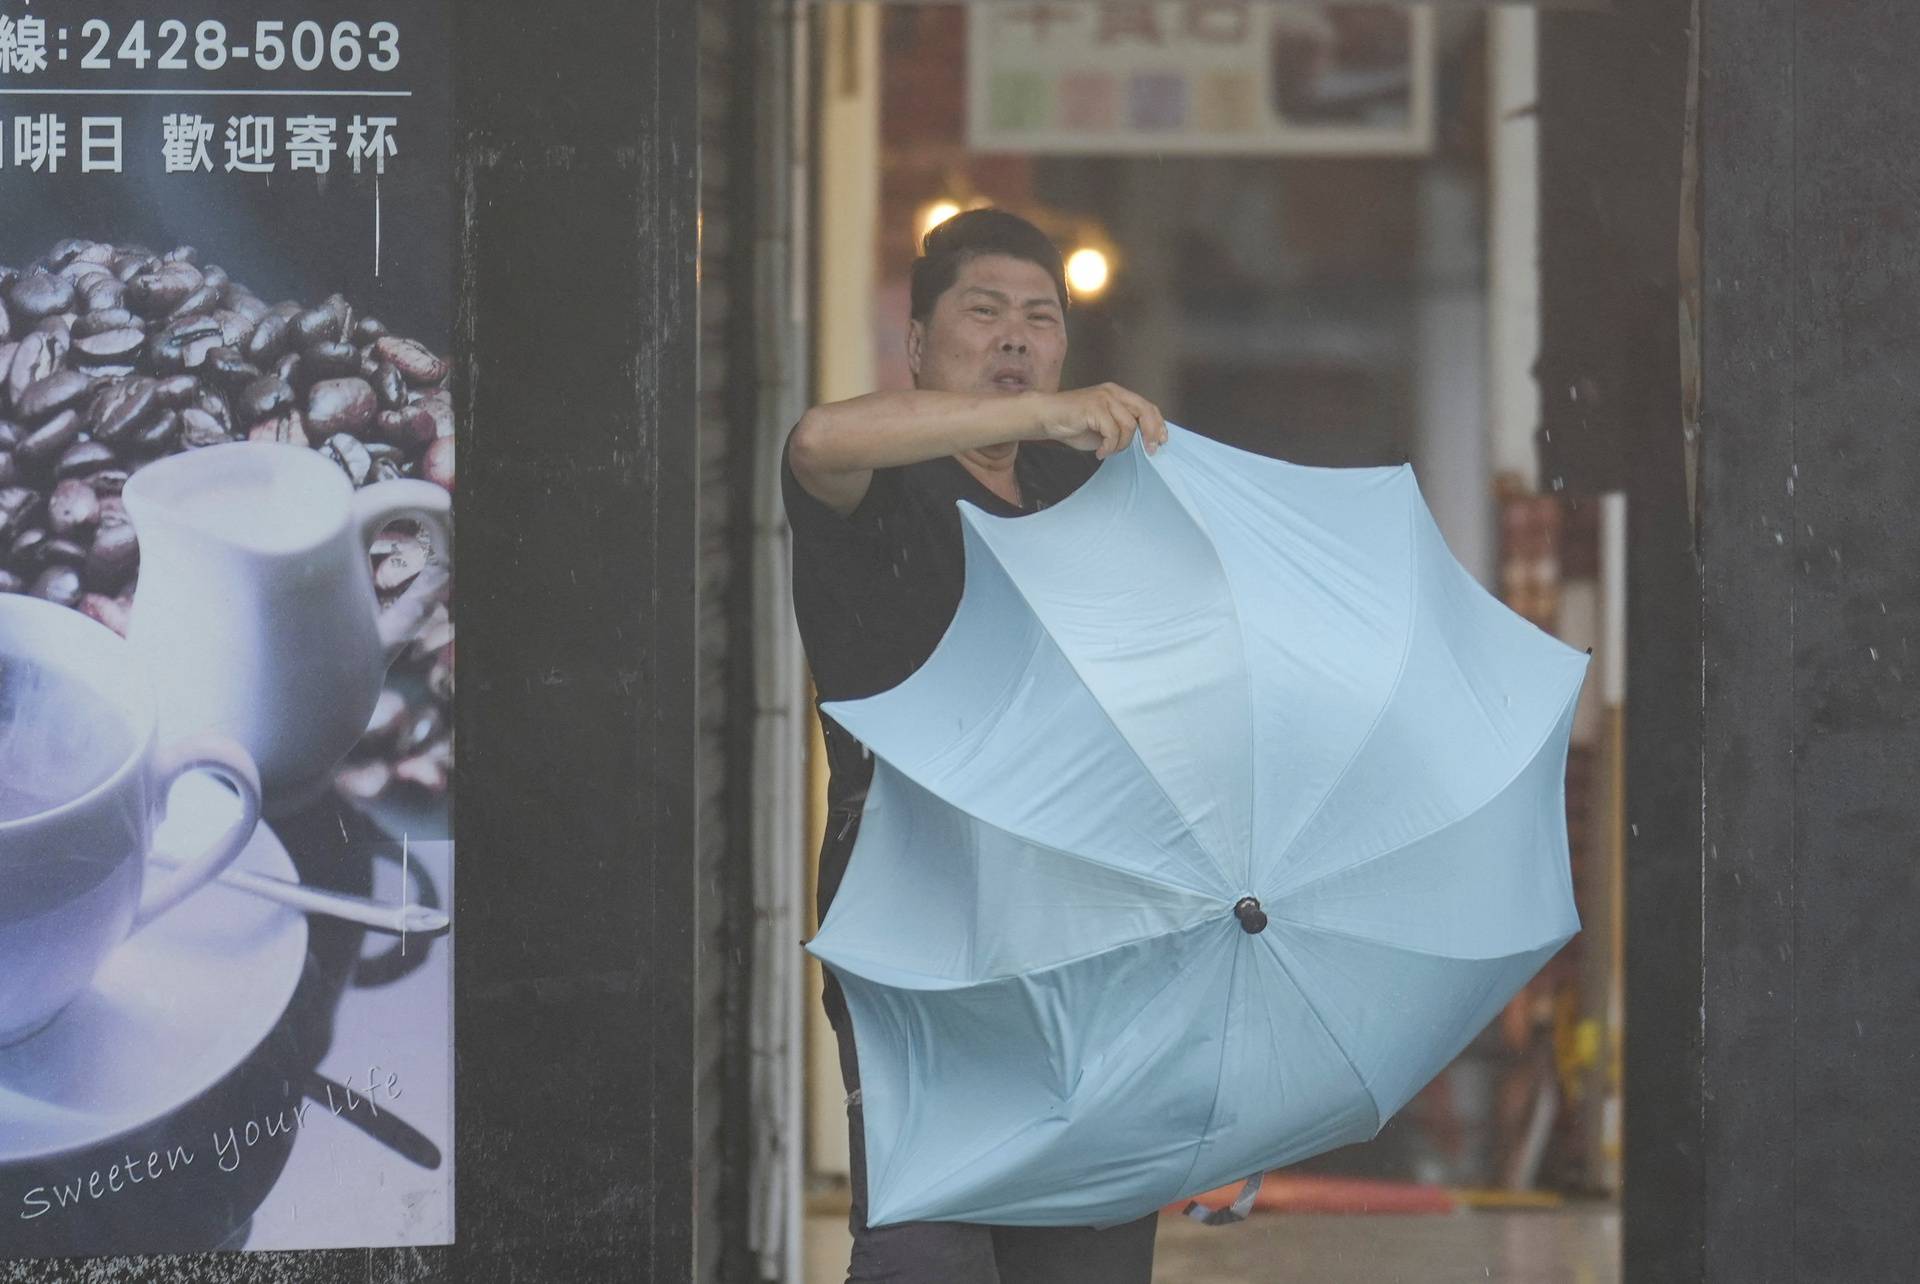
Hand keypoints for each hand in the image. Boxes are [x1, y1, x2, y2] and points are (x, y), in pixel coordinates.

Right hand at [1034, 383, 1167, 459]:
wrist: (1046, 416)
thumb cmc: (1073, 423)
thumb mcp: (1104, 427)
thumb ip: (1122, 428)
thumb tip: (1144, 441)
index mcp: (1118, 394)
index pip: (1147, 406)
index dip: (1158, 424)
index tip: (1162, 441)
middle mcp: (1113, 393)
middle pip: (1145, 411)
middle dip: (1151, 433)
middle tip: (1150, 450)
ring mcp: (1104, 398)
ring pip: (1129, 426)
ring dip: (1121, 445)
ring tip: (1107, 450)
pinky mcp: (1094, 407)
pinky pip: (1112, 433)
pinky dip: (1108, 447)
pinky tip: (1100, 452)